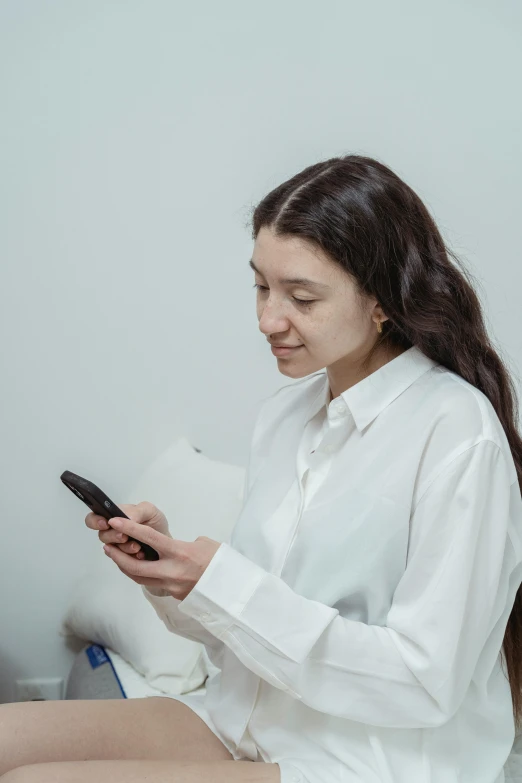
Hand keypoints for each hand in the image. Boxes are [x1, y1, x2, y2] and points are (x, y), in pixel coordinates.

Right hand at [85, 501, 170, 559]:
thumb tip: (126, 517)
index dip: (96, 521)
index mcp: (115, 516)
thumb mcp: (150, 511)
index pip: (94, 518)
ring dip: (124, 548)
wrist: (167, 542)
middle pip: (102, 535)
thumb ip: (137, 511)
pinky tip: (140, 554)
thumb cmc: (156, 524)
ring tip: (137, 547)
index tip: (106, 523)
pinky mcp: (124, 559)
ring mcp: (117, 546)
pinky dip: (130, 558)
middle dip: (113, 536)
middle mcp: (113, 531)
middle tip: (124, 536)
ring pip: (111, 549)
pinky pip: (120, 562)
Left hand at [99, 515, 221, 599]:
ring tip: (117, 557)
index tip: (116, 521)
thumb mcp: (206, 544)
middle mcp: (172, 571)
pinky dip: (142, 575)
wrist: (231, 589)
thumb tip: (175, 547)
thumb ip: (186, 542)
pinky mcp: (173, 595)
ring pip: (139, 578)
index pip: (149, 538)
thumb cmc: (221, 563)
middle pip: (134, 566)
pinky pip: (152, 584)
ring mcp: (171, 586)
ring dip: (126, 568)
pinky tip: (137, 568)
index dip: (130, 528)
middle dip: (117, 556)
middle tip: (108, 546)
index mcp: (180, 553)